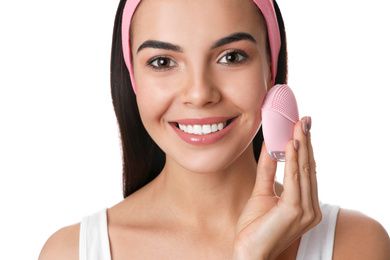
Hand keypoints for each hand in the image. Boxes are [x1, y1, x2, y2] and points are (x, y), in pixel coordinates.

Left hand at [233, 117, 321, 259]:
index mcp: (305, 203)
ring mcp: (306, 210)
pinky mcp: (295, 211)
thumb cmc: (255, 227)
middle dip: (305, 141)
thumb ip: (267, 170)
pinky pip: (294, 179)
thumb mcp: (261, 191)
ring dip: (301, 146)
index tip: (301, 127)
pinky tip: (290, 144)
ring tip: (297, 126)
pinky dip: (292, 160)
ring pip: (303, 170)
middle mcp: (311, 207)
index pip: (306, 170)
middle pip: (308, 167)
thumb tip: (269, 146)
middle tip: (303, 119)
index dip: (305, 147)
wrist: (249, 252)